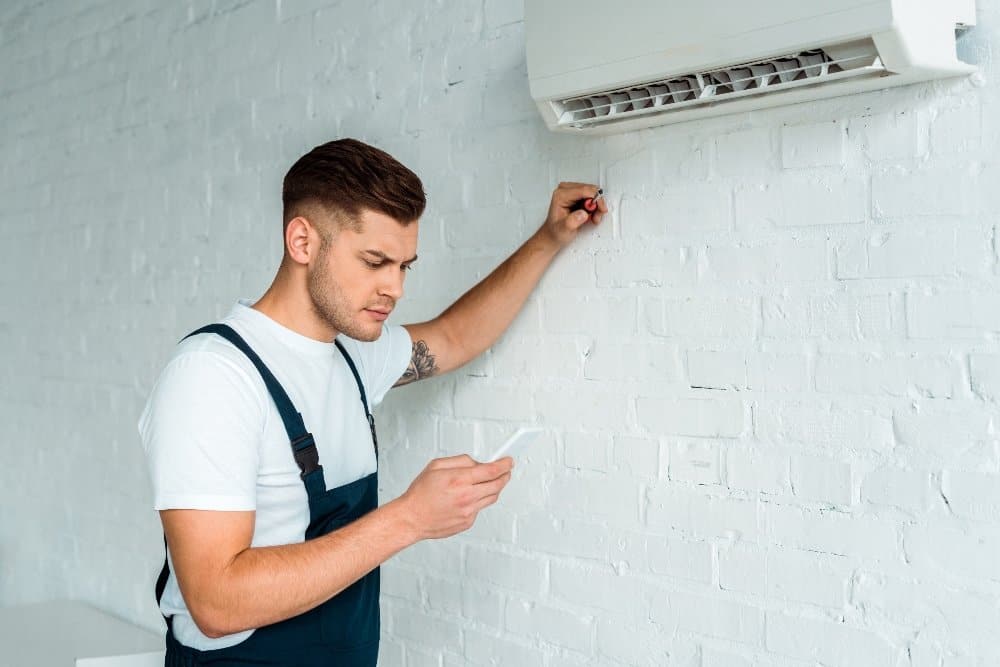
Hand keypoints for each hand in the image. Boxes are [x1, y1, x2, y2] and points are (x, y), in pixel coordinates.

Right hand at [398, 454, 513, 539]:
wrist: (412, 518)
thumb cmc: (420, 493)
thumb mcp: (436, 466)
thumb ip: (461, 461)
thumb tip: (478, 463)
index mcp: (459, 480)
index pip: (491, 471)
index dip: (504, 465)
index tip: (509, 462)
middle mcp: (466, 496)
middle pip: (497, 485)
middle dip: (504, 476)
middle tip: (506, 471)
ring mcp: (469, 511)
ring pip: (492, 497)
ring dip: (494, 488)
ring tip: (487, 482)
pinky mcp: (468, 522)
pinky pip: (480, 508)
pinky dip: (479, 500)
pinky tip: (468, 497)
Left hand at [538, 182, 608, 247]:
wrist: (553, 234)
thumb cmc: (556, 231)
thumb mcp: (563, 230)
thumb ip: (572, 222)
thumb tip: (583, 214)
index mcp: (561, 195)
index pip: (584, 190)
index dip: (595, 199)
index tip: (600, 210)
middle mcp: (566, 190)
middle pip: (591, 190)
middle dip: (597, 204)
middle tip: (596, 217)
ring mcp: (572, 191)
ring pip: (593, 193)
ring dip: (597, 206)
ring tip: (593, 218)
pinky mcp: (577, 195)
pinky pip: (592, 197)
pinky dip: (595, 207)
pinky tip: (591, 215)